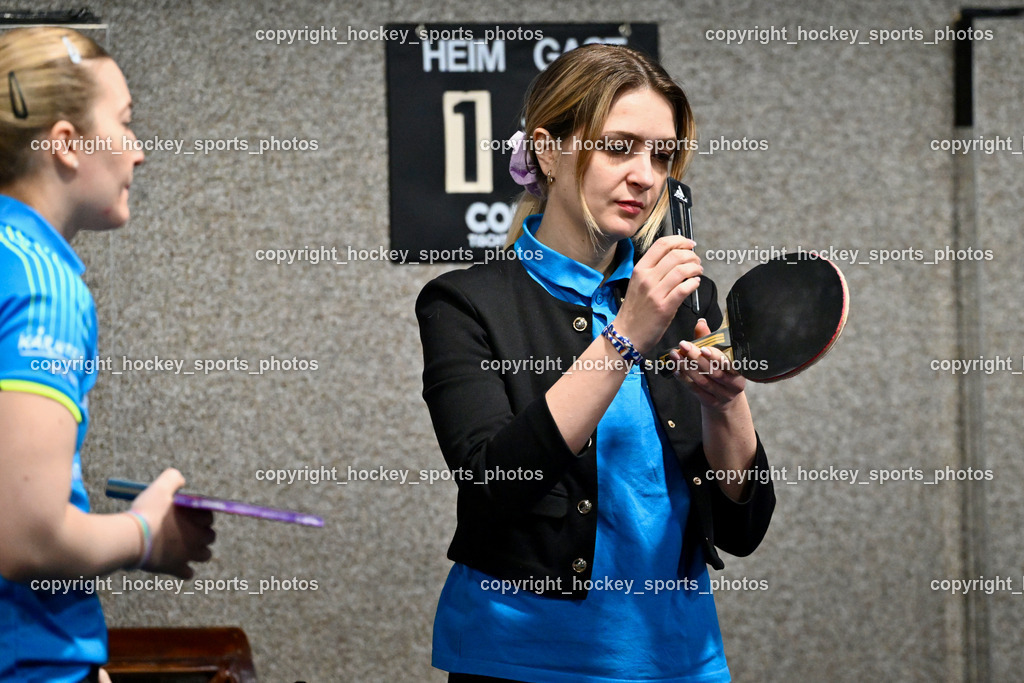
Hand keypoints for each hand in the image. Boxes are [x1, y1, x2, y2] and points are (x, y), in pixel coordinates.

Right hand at [130, 468, 214, 577]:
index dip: (199, 515)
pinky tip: (175, 564)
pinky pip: (188, 573)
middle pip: (210, 536)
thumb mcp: (160, 487)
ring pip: (204, 555)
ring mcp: (187, 554)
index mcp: (197, 518)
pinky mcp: (175, 568)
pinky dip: (184, 570)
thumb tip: (180, 480)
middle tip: (186, 530)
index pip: (209, 516)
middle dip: (201, 533)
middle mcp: (197, 537)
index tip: (187, 514)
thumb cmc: (146, 512)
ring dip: (197, 551)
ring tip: (184, 547)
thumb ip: (173, 478)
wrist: (130, 538)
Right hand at [613, 235, 701, 353]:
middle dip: (691, 255)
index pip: (661, 245)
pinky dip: (694, 283)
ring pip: (681, 270)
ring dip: (695, 268)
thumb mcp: (638, 284)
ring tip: (698, 271)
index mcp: (640, 269)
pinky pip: (684, 288)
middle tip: (697, 261)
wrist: (626, 334)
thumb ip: (654, 270)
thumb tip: (676, 258)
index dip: (679, 240)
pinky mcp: (664, 307)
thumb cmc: (634, 310)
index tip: (689, 243)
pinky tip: (695, 284)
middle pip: (675, 255)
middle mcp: (647, 278)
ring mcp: (655, 293)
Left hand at [669, 318, 746, 410]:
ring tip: (676, 356)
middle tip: (683, 346)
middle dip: (696, 358)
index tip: (703, 348)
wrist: (726, 399)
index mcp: (740, 370)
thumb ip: (710, 340)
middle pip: (714, 371)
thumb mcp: (721, 356)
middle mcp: (734, 384)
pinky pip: (695, 390)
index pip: (729, 363)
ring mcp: (722, 395)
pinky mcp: (710, 402)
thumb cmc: (723, 371)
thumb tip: (701, 323)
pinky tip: (676, 370)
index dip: (716, 356)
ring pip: (703, 381)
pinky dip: (685, 379)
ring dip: (687, 368)